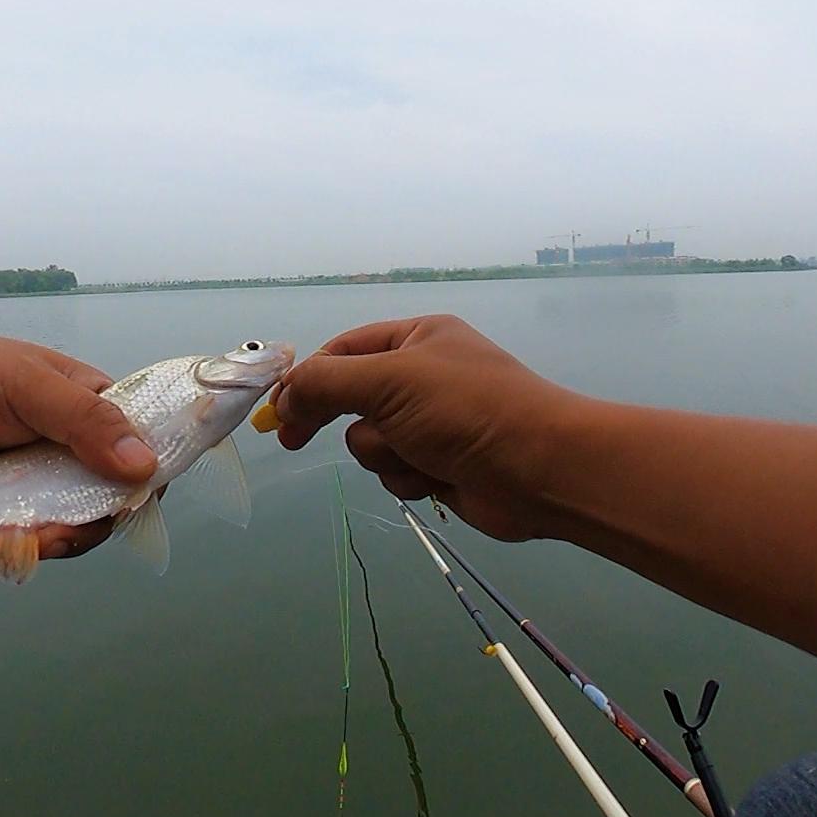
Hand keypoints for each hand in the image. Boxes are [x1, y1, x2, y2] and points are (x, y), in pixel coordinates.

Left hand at [0, 321, 157, 558]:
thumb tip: (145, 466)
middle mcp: (78, 448)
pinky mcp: (11, 507)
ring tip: (28, 540)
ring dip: (59, 539)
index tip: (130, 501)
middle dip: (94, 521)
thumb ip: (87, 421)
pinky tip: (6, 542)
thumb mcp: (30, 385)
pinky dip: (24, 545)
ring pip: (74, 524)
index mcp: (96, 407)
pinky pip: (33, 536)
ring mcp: (44, 481)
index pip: (146, 447)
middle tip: (63, 531)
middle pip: (111, 498)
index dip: (148, 477)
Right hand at [273, 315, 586, 540]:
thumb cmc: (467, 409)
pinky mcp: (440, 464)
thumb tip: (286, 395)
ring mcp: (433, 423)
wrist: (541, 468)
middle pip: (350, 399)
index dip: (306, 379)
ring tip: (421, 454)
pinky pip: (396, 471)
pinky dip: (409, 477)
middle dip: (335, 418)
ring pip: (370, 441)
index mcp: (417, 339)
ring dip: (385, 454)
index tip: (275, 411)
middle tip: (292, 440)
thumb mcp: (389, 381)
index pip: (344, 351)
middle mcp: (423, 376)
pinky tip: (439, 478)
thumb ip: (327, 383)